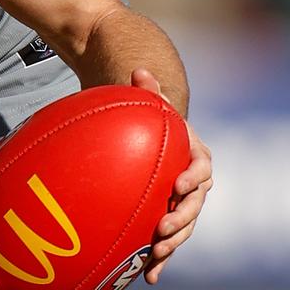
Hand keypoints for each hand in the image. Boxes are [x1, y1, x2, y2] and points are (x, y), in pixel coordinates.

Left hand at [130, 68, 212, 283]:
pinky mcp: (165, 220)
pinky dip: (158, 261)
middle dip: (180, 220)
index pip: (201, 168)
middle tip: (160, 229)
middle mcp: (193, 184)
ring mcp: (181, 205)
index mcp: (195, 157)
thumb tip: (140, 72)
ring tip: (155, 254)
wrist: (152, 143)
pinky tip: (149, 278)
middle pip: (194, 206)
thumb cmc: (153, 123)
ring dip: (171, 244)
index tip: (179, 186)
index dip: (192, 179)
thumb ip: (148, 92)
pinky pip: (164, 243)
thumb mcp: (152, 106)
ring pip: (183, 228)